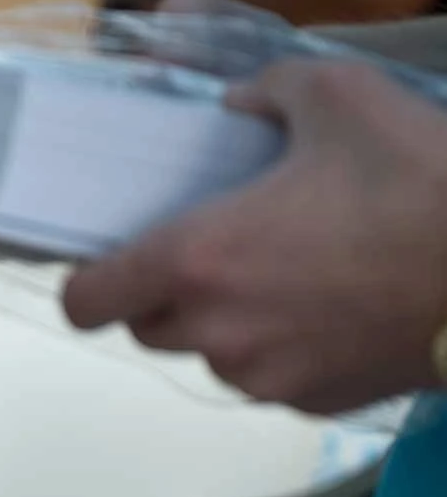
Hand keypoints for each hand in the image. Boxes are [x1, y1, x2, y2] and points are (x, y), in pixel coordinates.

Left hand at [61, 59, 446, 413]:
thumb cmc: (422, 182)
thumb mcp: (342, 97)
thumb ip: (268, 92)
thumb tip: (239, 103)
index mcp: (195, 262)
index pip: (84, 302)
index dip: (89, 280)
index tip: (113, 260)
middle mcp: (215, 333)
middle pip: (145, 328)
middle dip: (166, 294)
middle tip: (217, 251)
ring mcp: (263, 378)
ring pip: (209, 356)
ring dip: (226, 323)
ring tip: (290, 275)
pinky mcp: (310, 404)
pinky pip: (269, 379)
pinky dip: (283, 350)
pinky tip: (333, 307)